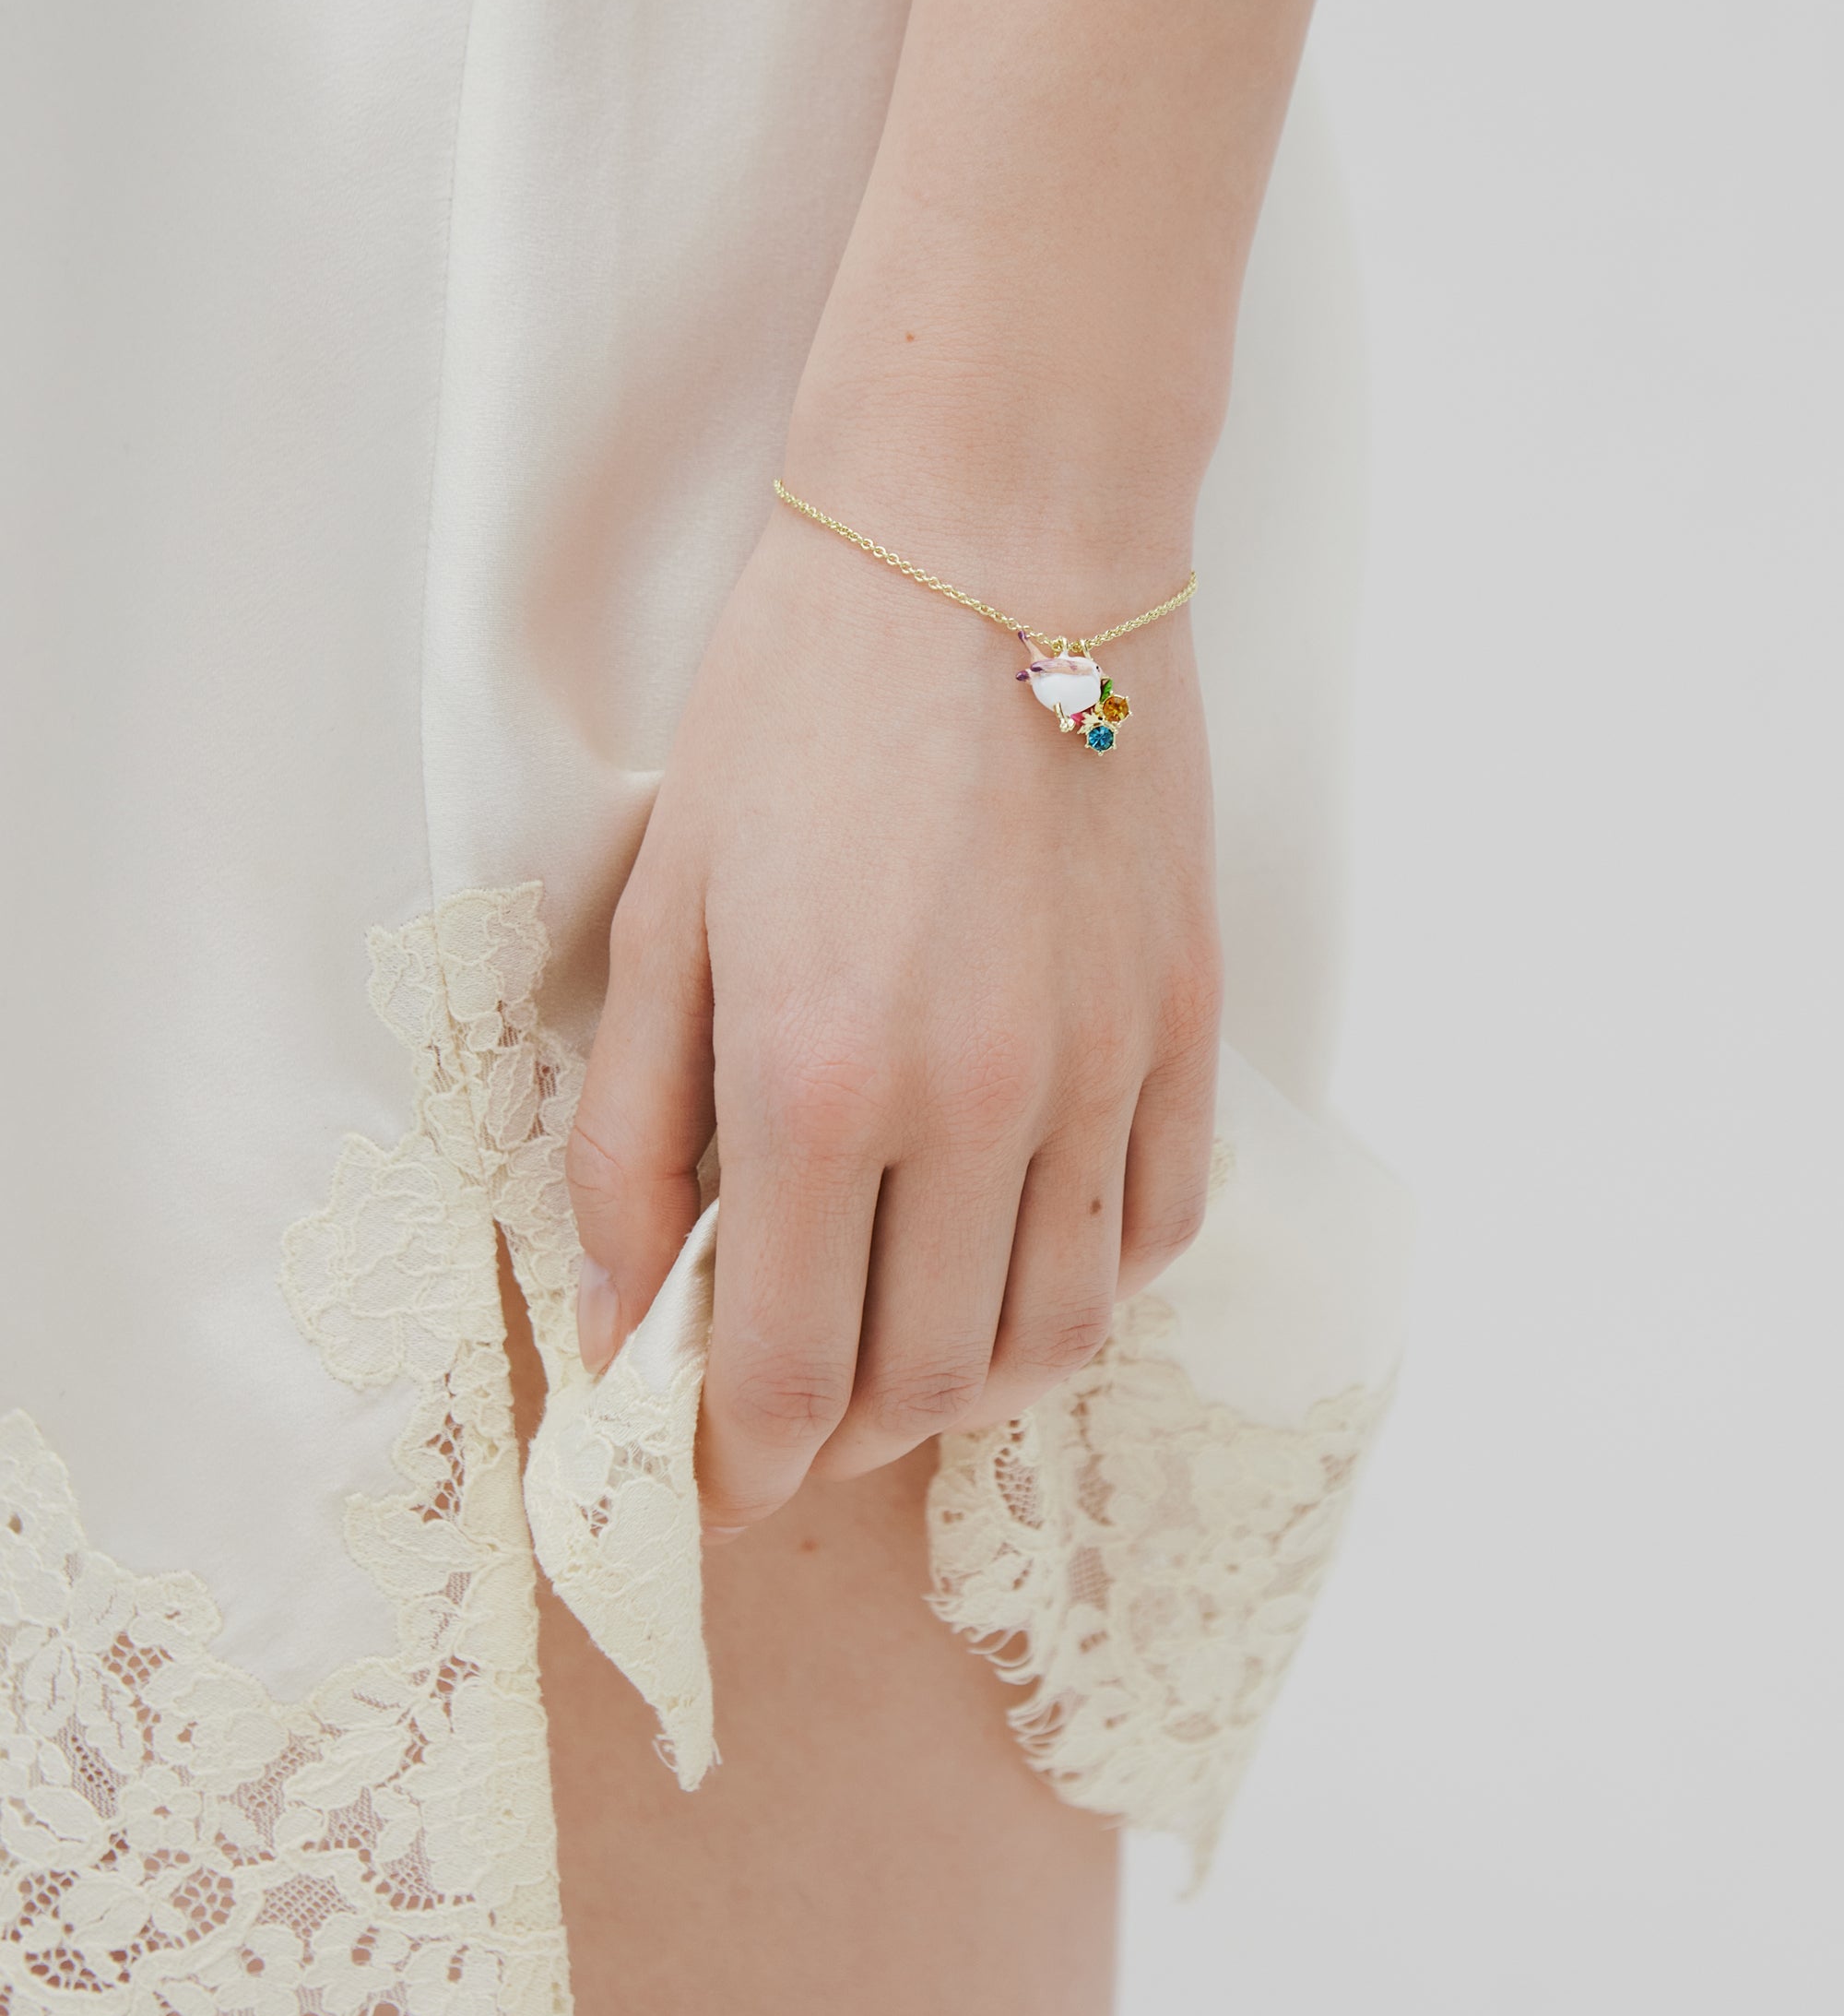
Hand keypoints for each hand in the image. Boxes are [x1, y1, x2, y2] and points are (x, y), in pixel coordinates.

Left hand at [565, 498, 1221, 1531]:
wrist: (997, 540)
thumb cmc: (799, 707)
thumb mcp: (664, 912)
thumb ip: (631, 1137)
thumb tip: (628, 1318)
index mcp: (814, 1085)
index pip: (783, 1380)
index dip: (736, 1465)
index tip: (713, 1475)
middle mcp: (977, 1108)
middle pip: (926, 1388)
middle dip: (843, 1434)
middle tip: (792, 1393)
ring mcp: (1105, 1072)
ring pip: (1057, 1337)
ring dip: (971, 1382)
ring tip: (908, 1333)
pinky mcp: (1190, 1023)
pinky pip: (1162, 1228)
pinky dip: (1091, 1282)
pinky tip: (1023, 1236)